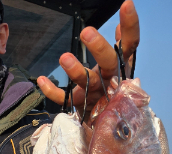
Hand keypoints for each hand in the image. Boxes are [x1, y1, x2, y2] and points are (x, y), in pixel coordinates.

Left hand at [38, 0, 138, 114]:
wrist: (108, 125)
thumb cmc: (111, 89)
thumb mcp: (118, 68)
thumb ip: (120, 49)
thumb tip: (120, 28)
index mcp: (122, 68)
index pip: (130, 45)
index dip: (130, 26)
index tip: (126, 3)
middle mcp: (112, 81)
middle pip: (109, 64)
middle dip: (99, 48)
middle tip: (86, 32)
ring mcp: (96, 96)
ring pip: (88, 83)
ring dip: (76, 70)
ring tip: (63, 57)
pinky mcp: (80, 107)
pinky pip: (65, 100)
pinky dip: (52, 91)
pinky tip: (40, 80)